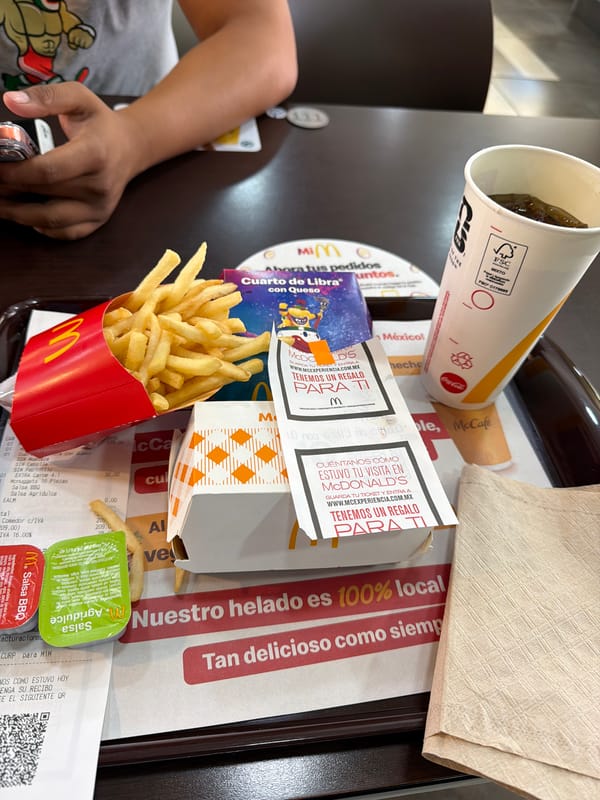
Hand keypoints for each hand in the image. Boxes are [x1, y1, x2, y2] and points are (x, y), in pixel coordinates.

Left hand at [0, 83, 141, 239]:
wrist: (131, 148)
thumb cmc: (100, 122)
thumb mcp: (78, 98)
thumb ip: (46, 97)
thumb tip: (10, 101)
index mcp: (95, 154)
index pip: (48, 170)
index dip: (15, 171)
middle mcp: (99, 186)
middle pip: (44, 194)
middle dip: (8, 190)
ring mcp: (99, 208)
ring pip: (50, 220)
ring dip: (17, 214)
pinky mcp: (98, 221)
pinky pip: (64, 233)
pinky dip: (39, 227)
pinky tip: (23, 214)